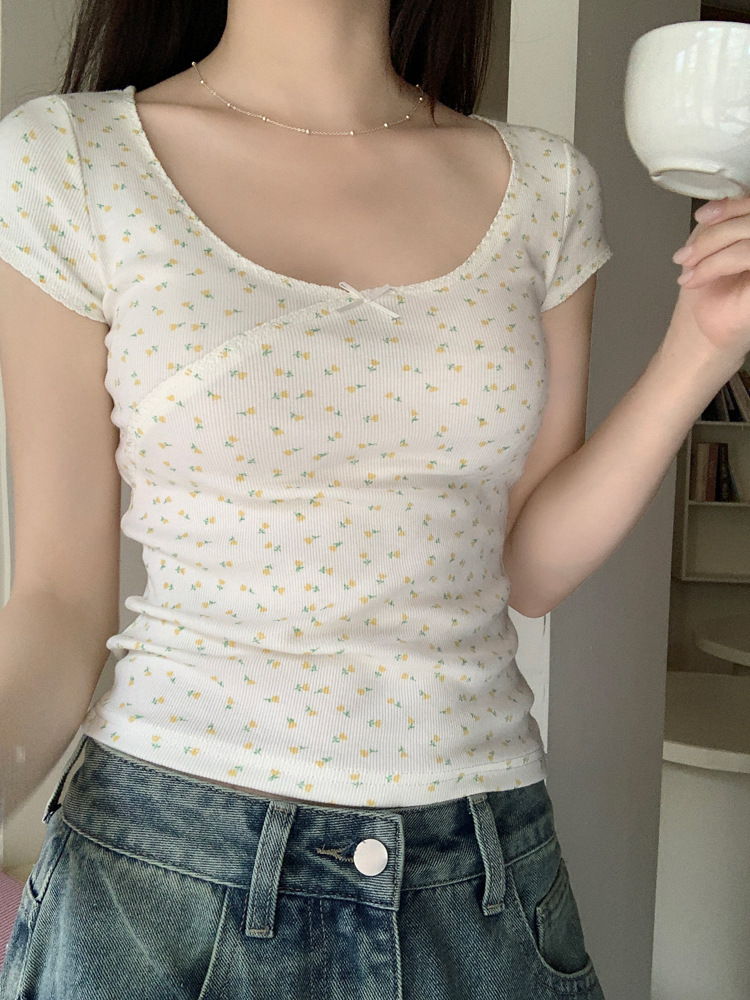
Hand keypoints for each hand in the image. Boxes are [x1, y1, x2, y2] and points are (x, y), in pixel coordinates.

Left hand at [670, 195, 749, 365]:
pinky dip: (718, 263)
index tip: (703, 216)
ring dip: (710, 250)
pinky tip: (697, 277)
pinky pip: (748, 255)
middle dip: (714, 233)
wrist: (705, 339)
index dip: (732, 205)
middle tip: (686, 255)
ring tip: (688, 271)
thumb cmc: (712, 298)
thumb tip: (726, 199)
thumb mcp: (716, 248)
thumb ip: (728, 222)